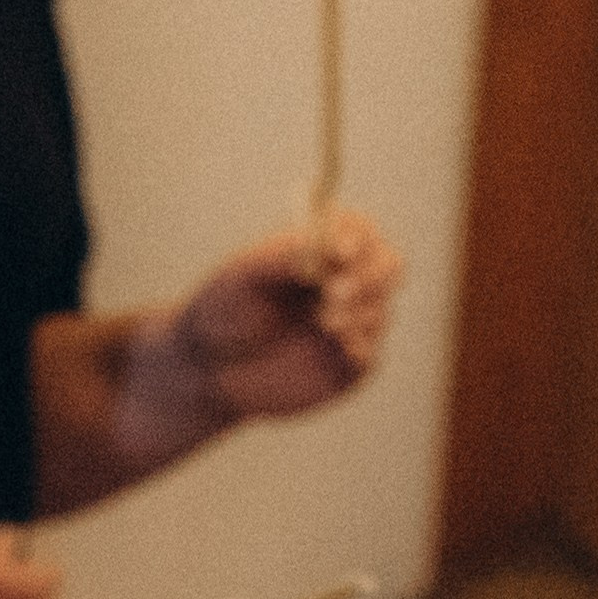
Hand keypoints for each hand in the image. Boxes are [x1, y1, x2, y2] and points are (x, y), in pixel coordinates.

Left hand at [170, 210, 401, 418]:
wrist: (209, 368)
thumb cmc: (223, 311)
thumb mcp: (242, 277)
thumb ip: (280, 256)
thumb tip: (319, 241)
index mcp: (321, 250)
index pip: (361, 231)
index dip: (358, 238)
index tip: (339, 253)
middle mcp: (343, 282)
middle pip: (389, 266)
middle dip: (369, 276)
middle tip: (335, 292)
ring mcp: (350, 323)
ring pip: (379, 310)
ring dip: (357, 314)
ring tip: (323, 323)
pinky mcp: (348, 364)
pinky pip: (370, 353)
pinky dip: (358, 348)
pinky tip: (337, 347)